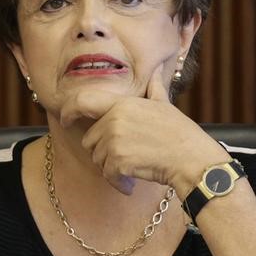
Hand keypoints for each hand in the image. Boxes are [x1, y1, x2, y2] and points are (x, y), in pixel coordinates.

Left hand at [59, 65, 227, 194]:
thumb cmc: (180, 134)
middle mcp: (115, 119)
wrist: (191, 158)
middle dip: (104, 151)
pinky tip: (133, 183)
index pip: (84, 100)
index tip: (64, 118)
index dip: (69, 110)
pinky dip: (119, 184)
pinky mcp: (117, 161)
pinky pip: (108, 176)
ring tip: (135, 167)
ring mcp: (114, 140)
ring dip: (113, 168)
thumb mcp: (165, 105)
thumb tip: (157, 71)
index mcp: (123, 103)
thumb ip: (154, 88)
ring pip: (98, 160)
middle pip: (91, 140)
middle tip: (128, 156)